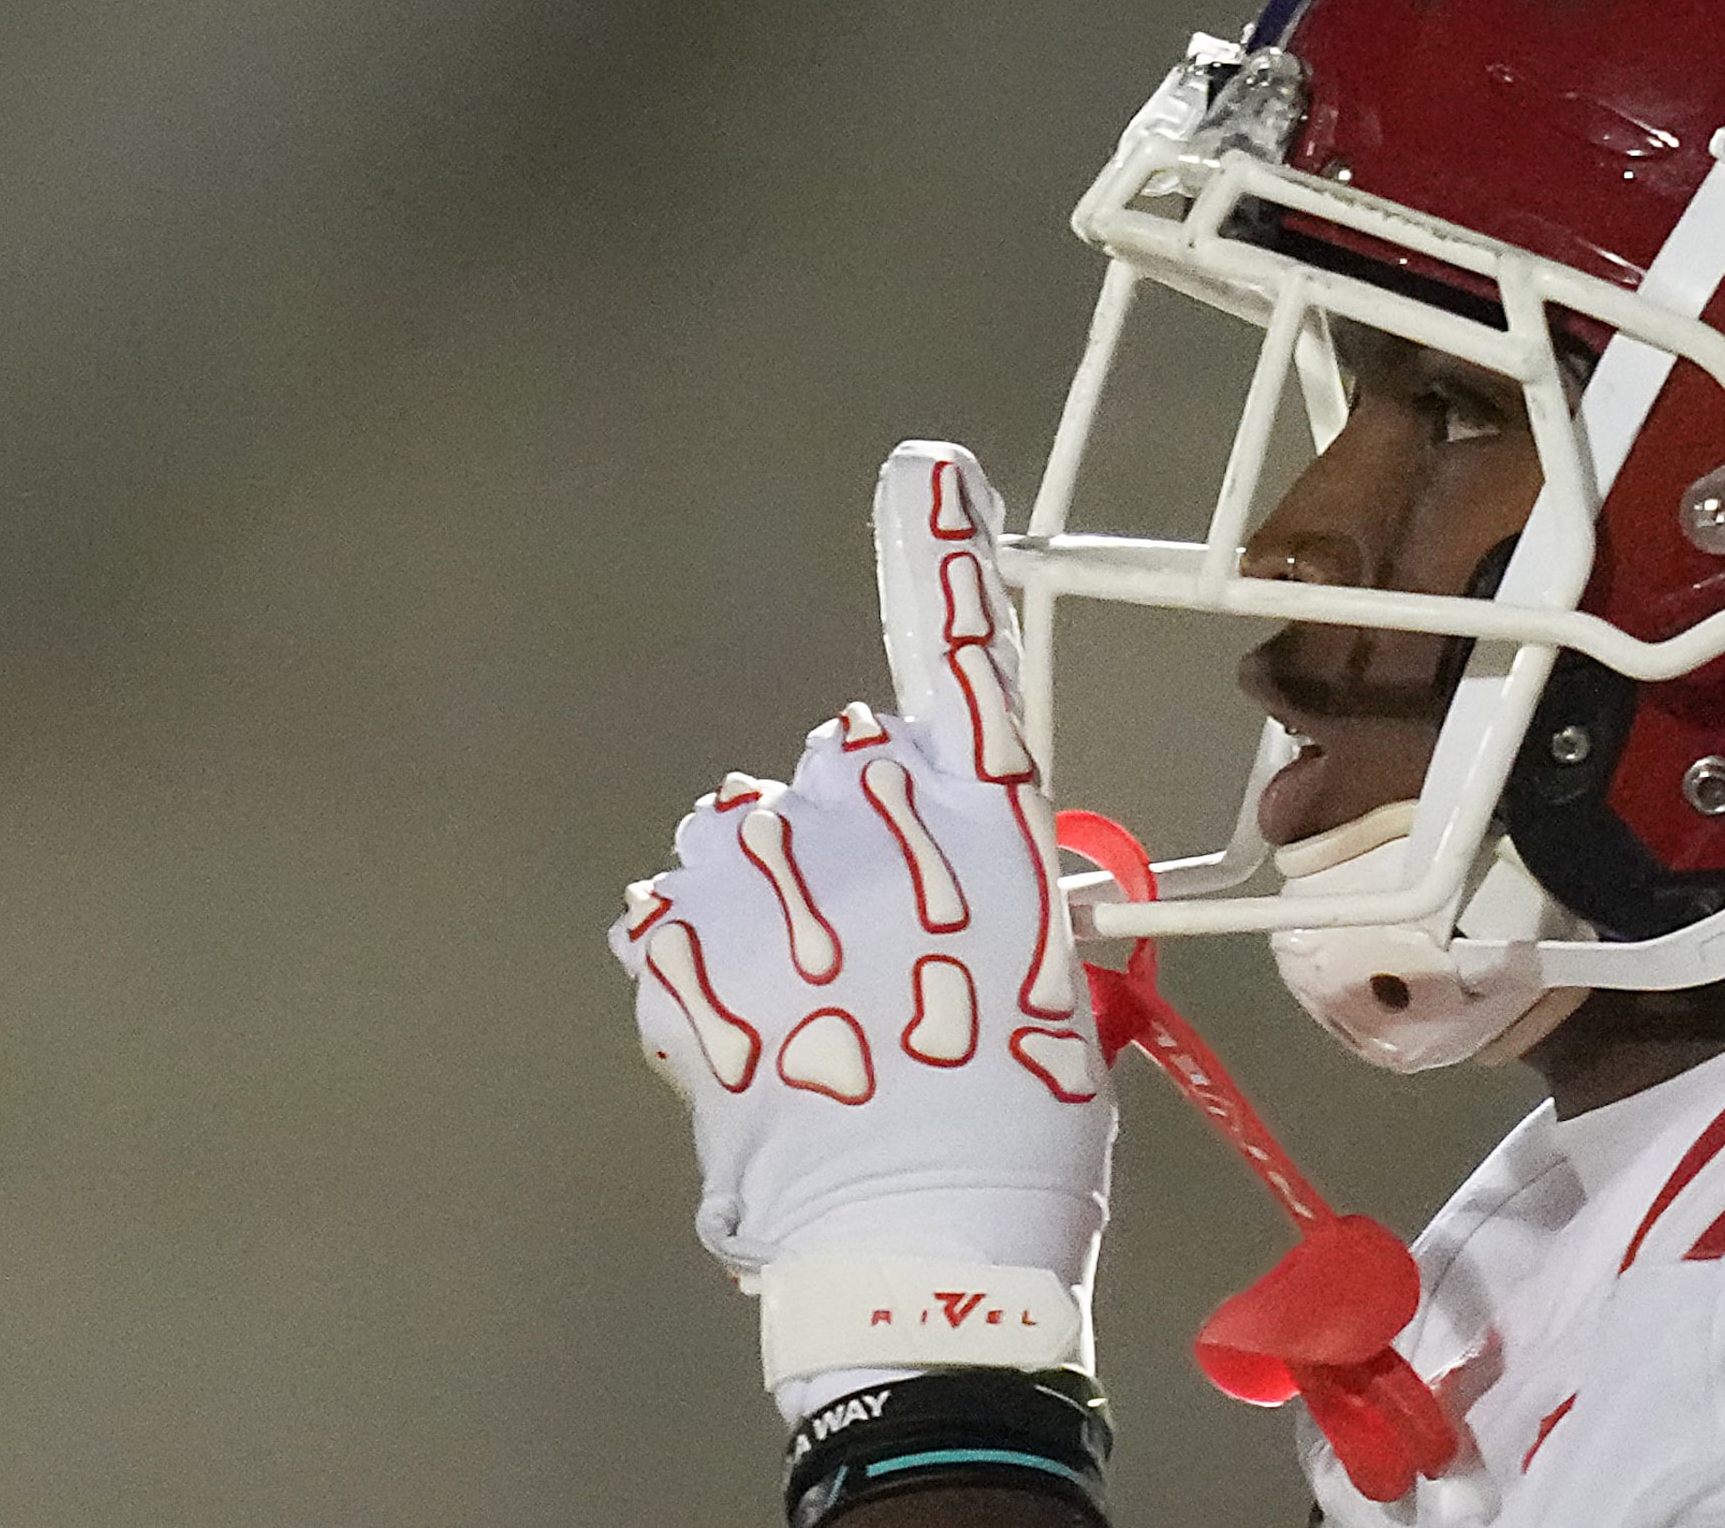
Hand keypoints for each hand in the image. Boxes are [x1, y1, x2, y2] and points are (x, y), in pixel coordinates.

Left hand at [610, 442, 1112, 1389]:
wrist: (922, 1255)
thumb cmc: (1027, 1136)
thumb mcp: (1049, 991)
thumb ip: (985, 898)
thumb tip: (936, 882)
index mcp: (983, 830)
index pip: (964, 666)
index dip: (945, 561)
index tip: (925, 468)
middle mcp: (868, 827)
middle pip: (836, 766)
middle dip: (847, 830)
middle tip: (881, 948)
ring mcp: (764, 886)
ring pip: (739, 831)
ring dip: (767, 888)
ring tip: (808, 998)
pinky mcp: (683, 955)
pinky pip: (675, 916)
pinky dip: (703, 961)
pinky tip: (750, 1033)